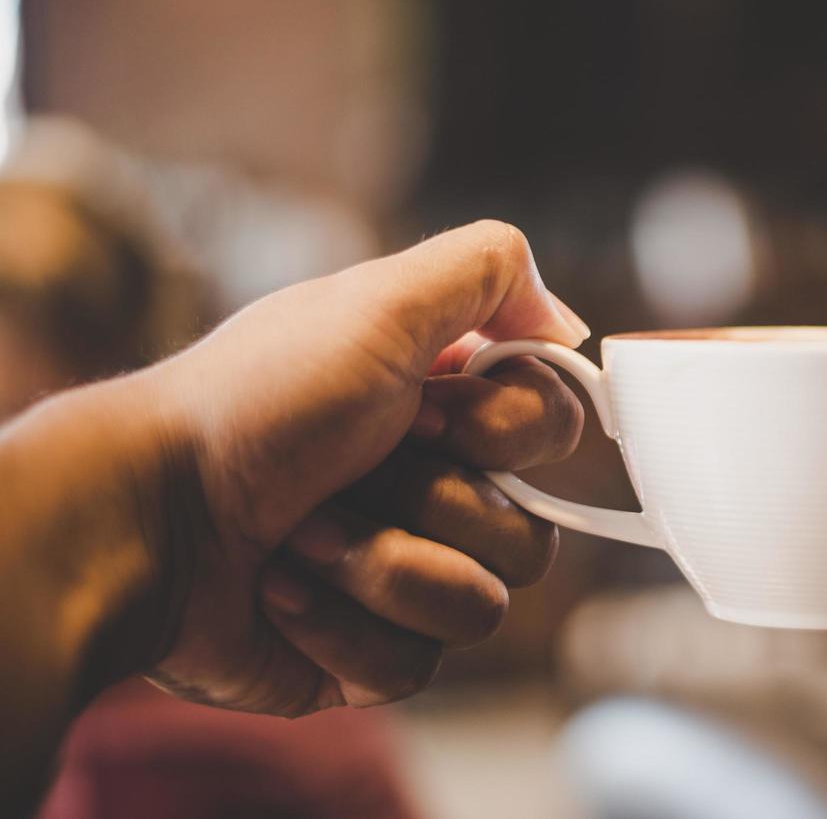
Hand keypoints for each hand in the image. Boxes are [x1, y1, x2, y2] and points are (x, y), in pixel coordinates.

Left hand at [137, 221, 588, 713]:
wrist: (148, 520)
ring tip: (303, 537)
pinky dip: (340, 625)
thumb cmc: (256, 405)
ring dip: (382, 565)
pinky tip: (281, 590)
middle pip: (532, 529)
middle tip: (350, 471)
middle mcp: (437, 489)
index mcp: (446, 406)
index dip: (502, 430)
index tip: (424, 411)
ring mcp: (406, 575)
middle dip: (431, 501)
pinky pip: (418, 664)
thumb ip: (491, 270)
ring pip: (483, 606)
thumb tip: (570, 329)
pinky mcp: (369, 656)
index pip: (554, 431)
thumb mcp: (375, 301)